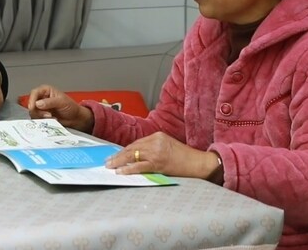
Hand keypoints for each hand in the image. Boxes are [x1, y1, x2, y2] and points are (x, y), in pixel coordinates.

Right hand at [27, 85, 93, 132]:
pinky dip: (42, 120)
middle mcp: (41, 98)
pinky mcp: (42, 116)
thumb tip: (38, 103)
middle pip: (31, 104)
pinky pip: (37, 119)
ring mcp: (41, 108)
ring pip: (33, 112)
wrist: (75, 118)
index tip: (33, 107)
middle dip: (38, 111)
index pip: (34, 93)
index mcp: (46, 91)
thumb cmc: (71, 107)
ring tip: (51, 117)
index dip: (32, 99)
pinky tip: (51, 120)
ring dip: (41, 116)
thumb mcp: (61, 102)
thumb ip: (49, 102)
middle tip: (48, 115)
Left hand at [105, 131, 219, 178]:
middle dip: (118, 155)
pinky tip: (121, 171)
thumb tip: (136, 156)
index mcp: (157, 135)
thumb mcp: (168, 147)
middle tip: (108, 161)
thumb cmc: (185, 158)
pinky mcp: (159, 162)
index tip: (115, 155)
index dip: (124, 150)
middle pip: (132, 147)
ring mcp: (157, 151)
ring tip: (110, 166)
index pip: (136, 143)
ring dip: (119, 161)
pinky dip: (129, 169)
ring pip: (133, 155)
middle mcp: (155, 141)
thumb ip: (154, 148)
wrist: (199, 163)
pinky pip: (140, 166)